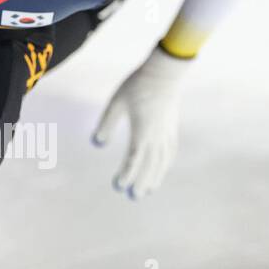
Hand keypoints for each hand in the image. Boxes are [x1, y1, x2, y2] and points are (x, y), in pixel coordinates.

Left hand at [92, 47, 188, 198]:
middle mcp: (156, 136)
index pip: (133, 160)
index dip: (126, 175)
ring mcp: (167, 133)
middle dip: (141, 182)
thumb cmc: (138, 85)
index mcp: (142, 131)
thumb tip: (97, 143)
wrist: (166, 72)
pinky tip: (162, 168)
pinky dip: (165, 164)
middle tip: (133, 197)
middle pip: (150, 166)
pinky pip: (169, 152)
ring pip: (162, 161)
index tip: (118, 186)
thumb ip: (106, 124)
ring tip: (148, 189)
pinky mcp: (172, 128)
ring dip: (155, 177)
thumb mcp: (117, 102)